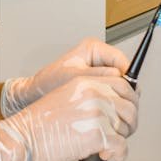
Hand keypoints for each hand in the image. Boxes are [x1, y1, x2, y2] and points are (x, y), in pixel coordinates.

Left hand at [0, 38, 129, 115]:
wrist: (34, 96)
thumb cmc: (47, 85)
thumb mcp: (75, 78)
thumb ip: (99, 76)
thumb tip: (121, 77)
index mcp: (93, 49)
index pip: (121, 61)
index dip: (127, 80)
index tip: (127, 95)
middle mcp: (97, 58)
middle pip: (123, 76)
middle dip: (122, 92)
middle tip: (119, 107)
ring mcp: (97, 72)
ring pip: (118, 87)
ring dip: (116, 100)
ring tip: (110, 111)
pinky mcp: (95, 84)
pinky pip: (110, 94)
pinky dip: (109, 104)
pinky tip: (104, 112)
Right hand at [0, 75, 138, 160]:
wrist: (22, 138)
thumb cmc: (39, 123)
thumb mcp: (66, 95)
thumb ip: (90, 95)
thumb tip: (113, 106)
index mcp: (87, 81)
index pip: (123, 84)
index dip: (130, 99)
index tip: (128, 110)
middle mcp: (95, 94)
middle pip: (130, 105)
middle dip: (129, 122)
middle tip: (122, 132)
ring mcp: (98, 113)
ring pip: (127, 126)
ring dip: (123, 138)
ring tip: (110, 145)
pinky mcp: (98, 134)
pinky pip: (121, 145)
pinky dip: (119, 154)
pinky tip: (109, 155)